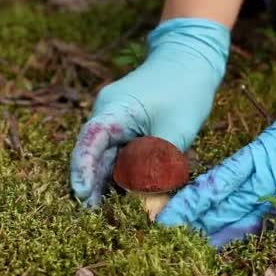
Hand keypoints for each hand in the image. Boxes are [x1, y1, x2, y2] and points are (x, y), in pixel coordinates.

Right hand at [70, 18, 229, 206]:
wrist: (193, 58)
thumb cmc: (186, 90)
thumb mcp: (175, 132)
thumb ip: (159, 168)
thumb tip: (147, 206)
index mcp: (114, 109)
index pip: (89, 142)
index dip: (82, 171)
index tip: (83, 198)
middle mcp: (109, 113)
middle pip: (94, 153)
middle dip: (94, 184)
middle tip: (97, 217)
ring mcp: (117, 117)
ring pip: (108, 154)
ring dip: (109, 180)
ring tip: (111, 211)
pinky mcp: (129, 123)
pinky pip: (121, 150)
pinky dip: (123, 169)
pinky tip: (128, 192)